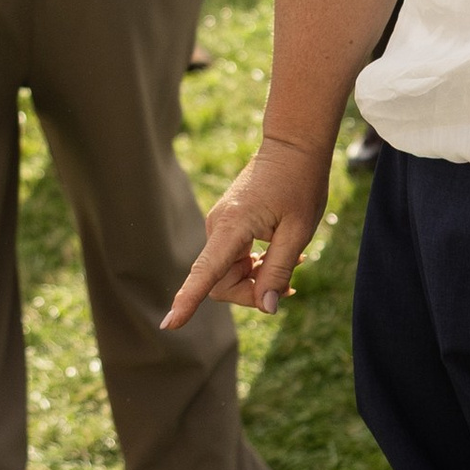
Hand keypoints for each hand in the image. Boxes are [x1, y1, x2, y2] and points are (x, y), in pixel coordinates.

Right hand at [164, 136, 331, 322]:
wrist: (294, 145)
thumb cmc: (300, 183)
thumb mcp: (298, 231)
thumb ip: (279, 270)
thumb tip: (267, 309)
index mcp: (232, 226)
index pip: (205, 273)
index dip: (188, 301)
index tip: (170, 324)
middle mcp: (218, 227)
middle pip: (222, 282)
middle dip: (252, 292)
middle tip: (291, 284)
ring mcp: (220, 225)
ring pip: (229, 272)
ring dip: (257, 278)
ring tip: (296, 264)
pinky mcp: (228, 224)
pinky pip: (234, 258)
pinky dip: (256, 266)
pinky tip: (281, 256)